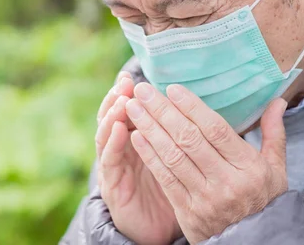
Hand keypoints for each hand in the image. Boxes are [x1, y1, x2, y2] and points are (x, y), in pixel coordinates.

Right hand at [96, 73, 181, 244]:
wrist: (155, 229)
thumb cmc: (169, 189)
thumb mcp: (176, 157)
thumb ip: (180, 134)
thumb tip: (196, 107)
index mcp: (135, 140)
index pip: (128, 111)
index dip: (129, 93)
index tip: (132, 75)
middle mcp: (120, 150)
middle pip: (114, 117)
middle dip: (119, 97)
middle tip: (125, 81)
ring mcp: (113, 166)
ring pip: (107, 134)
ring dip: (112, 115)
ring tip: (122, 99)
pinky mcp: (111, 185)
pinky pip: (110, 160)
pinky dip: (113, 142)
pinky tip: (119, 128)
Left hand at [126, 83, 287, 243]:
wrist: (254, 243)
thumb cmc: (264, 200)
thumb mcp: (276, 169)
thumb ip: (274, 134)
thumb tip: (278, 101)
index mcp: (249, 167)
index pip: (215, 130)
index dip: (191, 107)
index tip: (172, 89)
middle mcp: (227, 182)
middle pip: (189, 139)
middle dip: (162, 111)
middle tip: (143, 90)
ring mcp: (205, 198)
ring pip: (172, 156)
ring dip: (149, 129)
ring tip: (133, 107)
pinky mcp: (187, 211)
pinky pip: (165, 178)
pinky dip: (149, 156)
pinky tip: (136, 136)